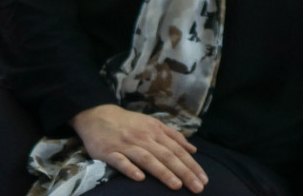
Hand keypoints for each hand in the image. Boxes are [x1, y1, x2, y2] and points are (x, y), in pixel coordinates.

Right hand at [71, 104, 208, 192]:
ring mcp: (127, 145)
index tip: (203, 179)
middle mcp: (144, 138)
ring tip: (176, 185)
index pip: (177, 150)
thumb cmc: (129, 123)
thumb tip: (193, 149)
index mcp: (156, 131)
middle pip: (167, 155)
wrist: (98, 115)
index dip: (191, 165)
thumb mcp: (153, 124)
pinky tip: (140, 179)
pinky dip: (130, 169)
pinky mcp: (109, 152)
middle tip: (198, 187)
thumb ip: (173, 136)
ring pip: (148, 159)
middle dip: (184, 172)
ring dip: (163, 172)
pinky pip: (121, 161)